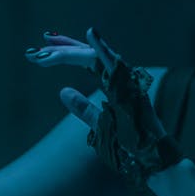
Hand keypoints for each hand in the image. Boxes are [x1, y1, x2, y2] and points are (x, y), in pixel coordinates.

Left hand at [26, 27, 181, 187]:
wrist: (150, 161)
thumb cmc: (130, 146)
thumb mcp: (99, 124)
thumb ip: (83, 107)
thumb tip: (63, 91)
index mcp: (115, 85)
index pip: (89, 62)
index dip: (69, 52)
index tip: (47, 47)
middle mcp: (122, 79)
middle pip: (91, 55)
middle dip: (66, 47)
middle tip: (44, 38)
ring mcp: (127, 82)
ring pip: (97, 58)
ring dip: (74, 50)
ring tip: (51, 42)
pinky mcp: (131, 88)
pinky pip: (115, 65)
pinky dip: (102, 49)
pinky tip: (90, 34)